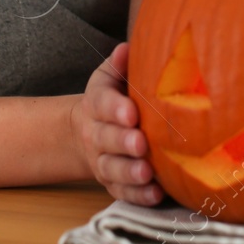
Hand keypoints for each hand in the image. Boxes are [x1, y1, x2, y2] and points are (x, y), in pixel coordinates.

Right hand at [73, 42, 162, 204]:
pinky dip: (138, 195)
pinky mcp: (113, 183)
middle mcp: (96, 134)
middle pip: (106, 139)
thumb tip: (127, 48)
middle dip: (123, 142)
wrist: (87, 132)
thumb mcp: (110, 78)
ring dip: (130, 172)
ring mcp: (103, 161)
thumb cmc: (112, 99)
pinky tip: (156, 194)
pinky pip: (122, 192)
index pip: (101, 104)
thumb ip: (119, 65)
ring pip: (112, 169)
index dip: (114, 109)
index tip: (131, 112)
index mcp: (96, 104)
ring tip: (147, 171)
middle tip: (141, 143)